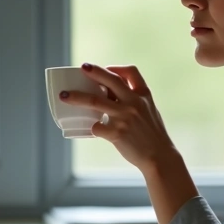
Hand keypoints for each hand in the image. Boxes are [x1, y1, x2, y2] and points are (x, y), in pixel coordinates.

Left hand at [59, 64, 175, 170]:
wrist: (159, 157)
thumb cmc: (152, 134)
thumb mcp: (149, 110)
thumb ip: (134, 99)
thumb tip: (109, 92)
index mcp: (143, 95)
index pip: (131, 72)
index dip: (116, 67)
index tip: (106, 68)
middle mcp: (134, 103)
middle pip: (110, 80)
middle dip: (94, 72)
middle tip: (82, 67)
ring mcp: (124, 117)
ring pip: (95, 101)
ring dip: (76, 97)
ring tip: (64, 95)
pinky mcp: (116, 133)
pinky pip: (96, 127)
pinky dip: (92, 127)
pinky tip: (91, 130)